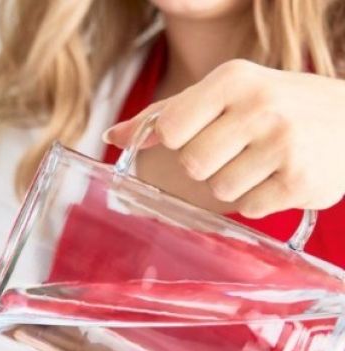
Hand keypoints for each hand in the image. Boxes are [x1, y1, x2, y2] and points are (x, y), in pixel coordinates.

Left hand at [103, 60, 344, 217]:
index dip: (180, 140)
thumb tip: (114, 135)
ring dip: (235, 184)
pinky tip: (280, 176)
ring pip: (219, 190)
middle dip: (209, 165)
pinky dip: (260, 200)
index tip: (202, 133)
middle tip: (239, 150)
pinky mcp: (298, 181)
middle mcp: (259, 106)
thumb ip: (168, 114)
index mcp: (234, 79)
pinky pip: (248, 209)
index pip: (170, 129)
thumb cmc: (277, 107)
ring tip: (263, 162)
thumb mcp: (227, 95)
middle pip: (192, 165)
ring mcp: (282, 144)